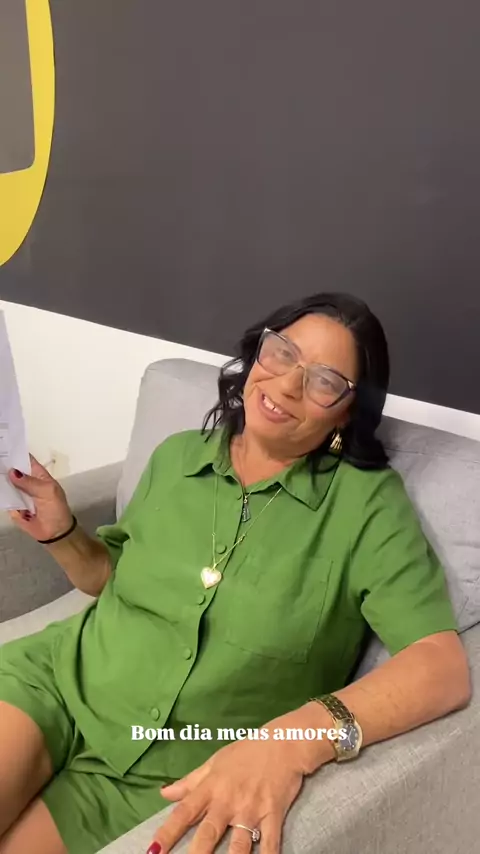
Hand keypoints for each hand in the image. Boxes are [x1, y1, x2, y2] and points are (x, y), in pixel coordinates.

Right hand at [8, 455, 73, 541]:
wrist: (54, 533)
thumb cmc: (56, 509)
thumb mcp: (47, 492)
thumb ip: (30, 482)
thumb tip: (12, 472)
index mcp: (38, 474)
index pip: (25, 459)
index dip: (15, 452)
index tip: (3, 446)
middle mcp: (26, 482)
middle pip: (12, 470)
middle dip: (4, 466)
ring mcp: (18, 494)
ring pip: (5, 483)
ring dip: (0, 479)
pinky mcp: (12, 506)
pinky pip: (4, 498)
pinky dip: (0, 494)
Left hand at [147, 708, 315, 853]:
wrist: (283, 742)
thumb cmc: (246, 752)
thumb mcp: (214, 762)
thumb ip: (190, 782)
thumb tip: (164, 794)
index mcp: (211, 788)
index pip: (184, 812)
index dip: (167, 832)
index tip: (153, 851)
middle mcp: (228, 802)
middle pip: (208, 833)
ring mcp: (251, 810)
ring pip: (238, 845)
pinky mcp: (273, 814)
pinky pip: (270, 843)